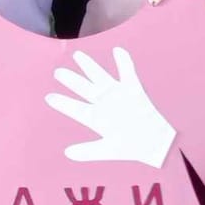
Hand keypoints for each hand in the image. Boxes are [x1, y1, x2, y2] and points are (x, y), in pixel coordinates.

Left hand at [45, 47, 175, 165]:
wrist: (155, 145)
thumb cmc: (132, 148)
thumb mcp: (108, 150)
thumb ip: (88, 151)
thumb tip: (67, 153)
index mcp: (96, 118)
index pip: (76, 108)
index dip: (62, 103)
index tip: (49, 97)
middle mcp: (104, 104)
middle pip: (84, 89)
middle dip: (71, 80)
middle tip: (58, 72)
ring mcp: (118, 96)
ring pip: (100, 77)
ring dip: (89, 66)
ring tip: (78, 56)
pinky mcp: (133, 90)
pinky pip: (128, 73)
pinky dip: (124, 62)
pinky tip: (117, 51)